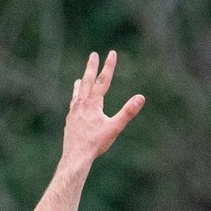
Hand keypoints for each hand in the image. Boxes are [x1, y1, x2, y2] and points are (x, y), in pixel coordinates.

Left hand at [61, 50, 143, 168]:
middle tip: (93, 55)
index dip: (109, 66)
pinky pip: (73, 106)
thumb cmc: (96, 143)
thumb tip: (141, 98)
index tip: (112, 53)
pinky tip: (75, 104)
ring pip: (77, 93)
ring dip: (80, 84)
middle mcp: (81, 104)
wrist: (75, 157)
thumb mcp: (114, 128)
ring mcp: (74, 112)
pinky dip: (75, 100)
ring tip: (79, 79)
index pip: (103, 81)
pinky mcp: (69, 121)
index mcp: (93, 104)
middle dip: (91, 68)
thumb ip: (127, 112)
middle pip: (87, 82)